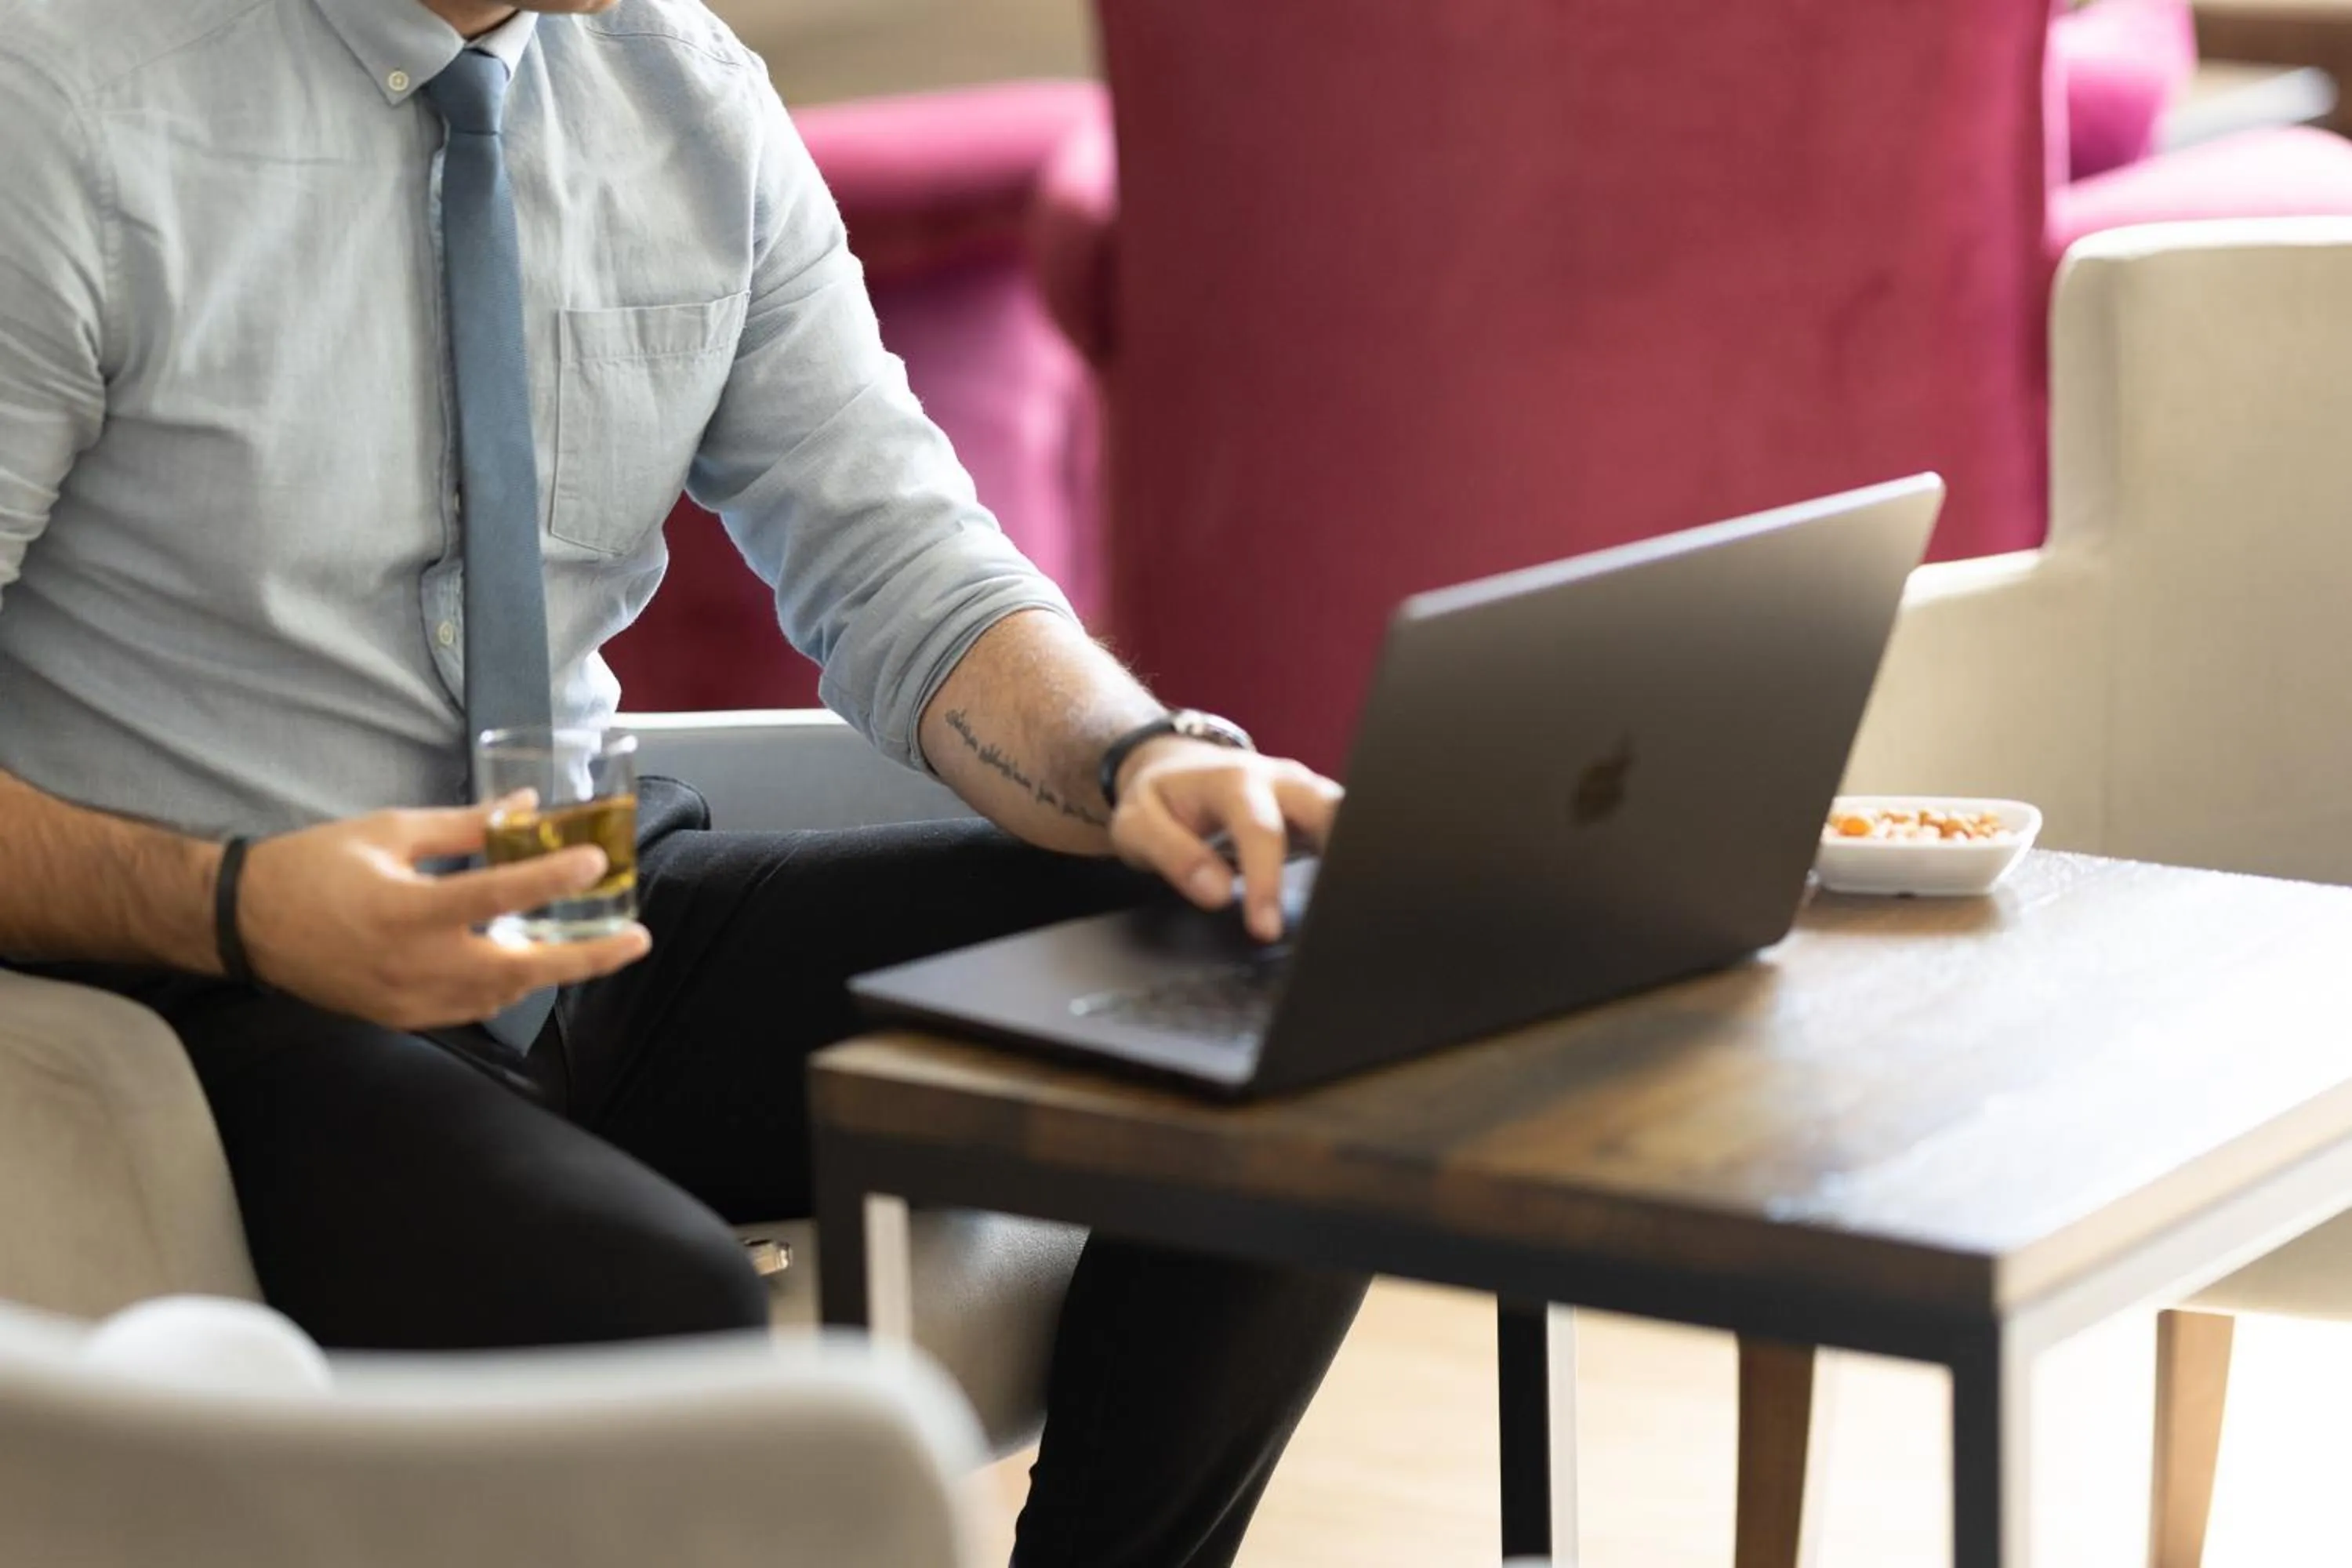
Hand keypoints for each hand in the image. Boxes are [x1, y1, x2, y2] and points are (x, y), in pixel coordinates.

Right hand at [235, 801, 651, 1030]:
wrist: (243, 924)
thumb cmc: (312, 866)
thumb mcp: (388, 832)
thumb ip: (464, 826)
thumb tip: (527, 808)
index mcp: (406, 911)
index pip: (497, 897)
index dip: (552, 877)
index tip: (595, 861)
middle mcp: (412, 965)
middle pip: (520, 970)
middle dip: (586, 957)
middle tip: (637, 939)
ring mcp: (407, 1001)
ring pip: (502, 995)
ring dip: (549, 970)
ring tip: (592, 943)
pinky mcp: (400, 1018)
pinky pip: (470, 1009)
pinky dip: (505, 987)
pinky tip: (527, 962)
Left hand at [1108, 739, 1342, 941]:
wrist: (1173, 767)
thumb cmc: (1159, 800)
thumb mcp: (1139, 825)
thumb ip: (1173, 856)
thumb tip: (1218, 893)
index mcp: (1233, 781)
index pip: (1261, 831)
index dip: (1267, 881)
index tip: (1266, 929)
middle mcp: (1279, 780)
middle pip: (1327, 809)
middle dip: (1342, 852)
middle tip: (1344, 908)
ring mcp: (1304, 791)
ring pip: (1348, 813)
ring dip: (1357, 854)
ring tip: (1357, 905)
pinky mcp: (1316, 808)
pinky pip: (1347, 826)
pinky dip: (1354, 856)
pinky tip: (1356, 894)